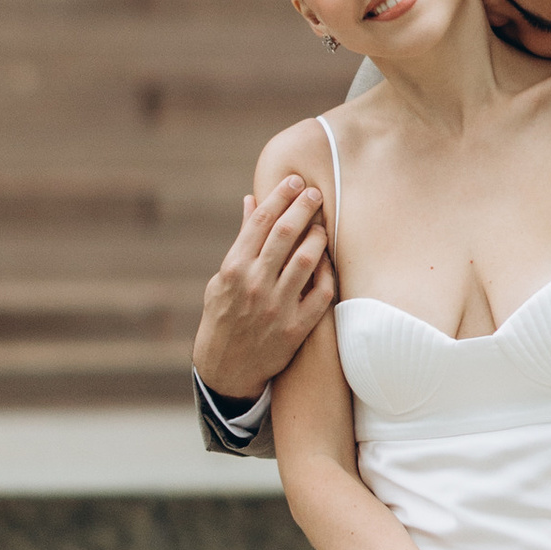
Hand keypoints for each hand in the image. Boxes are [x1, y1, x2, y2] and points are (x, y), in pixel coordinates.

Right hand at [193, 174, 334, 398]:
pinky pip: (320, 293)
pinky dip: (327, 273)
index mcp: (233, 268)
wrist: (226, 369)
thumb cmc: (223, 316)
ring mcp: (276, 307)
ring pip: (307, 260)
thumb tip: (253, 200)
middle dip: (304, 207)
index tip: (295, 181)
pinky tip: (327, 261)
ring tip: (322, 226)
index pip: (261, 221)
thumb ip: (242, 240)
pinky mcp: (295, 329)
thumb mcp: (222, 278)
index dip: (280, 196)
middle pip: (286, 234)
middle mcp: (254, 285)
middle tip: (316, 193)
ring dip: (318, 237)